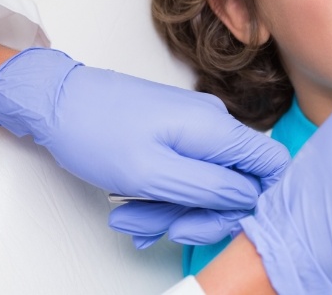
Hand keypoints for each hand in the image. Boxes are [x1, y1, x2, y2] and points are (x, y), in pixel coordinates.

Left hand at [0, 48, 289, 243]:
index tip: (226, 220)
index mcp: (216, 128)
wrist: (59, 102)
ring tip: (132, 218)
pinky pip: (186, 173)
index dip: (260, 198)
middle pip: (236, 182)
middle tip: (164, 229)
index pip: (272, 162)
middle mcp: (213, 125)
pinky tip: (135, 208)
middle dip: (200, 214)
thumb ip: (209, 188)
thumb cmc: (97, 130)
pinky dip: (164, 196)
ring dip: (173, 209)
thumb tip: (249, 197)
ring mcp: (195, 128)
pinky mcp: (177, 134)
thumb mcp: (153, 173)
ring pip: (206, 183)